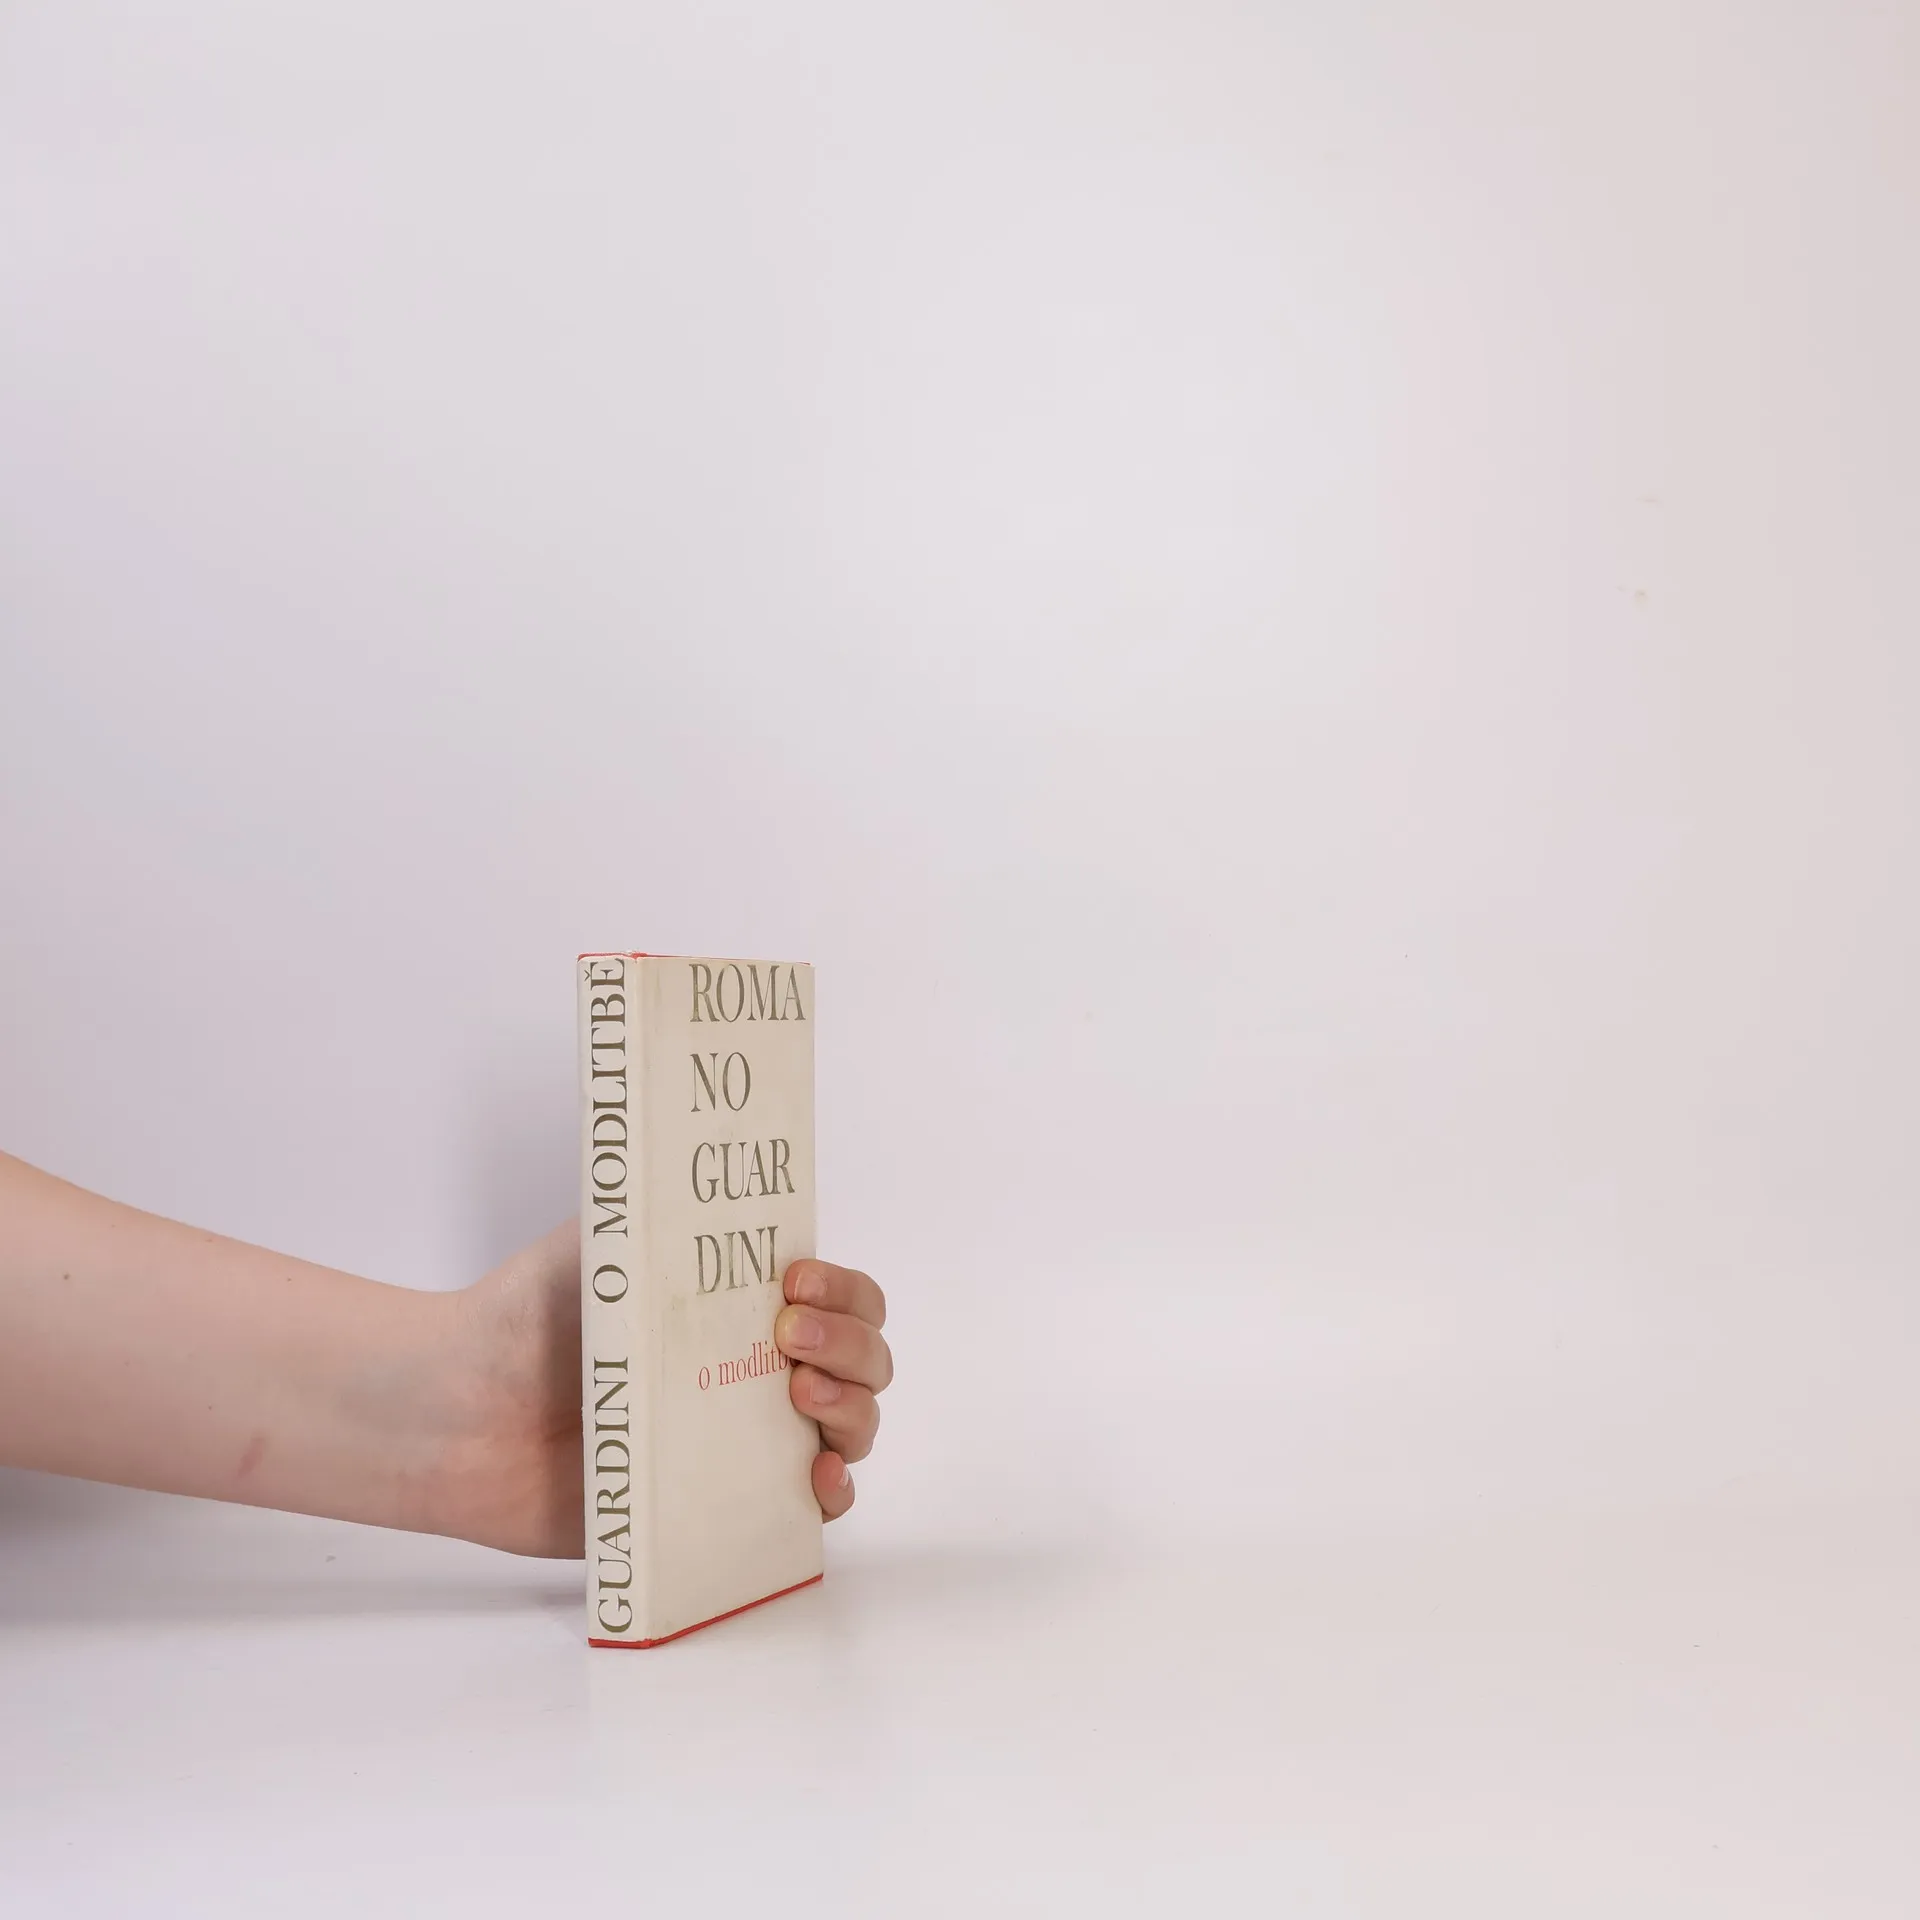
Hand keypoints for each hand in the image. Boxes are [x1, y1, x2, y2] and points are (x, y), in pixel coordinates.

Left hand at [449, 1232, 890, 1553]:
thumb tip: (741, 1170)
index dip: (843, 1290)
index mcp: (744, 1305)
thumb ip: (678, 1210)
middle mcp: (756, 1370)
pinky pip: (806, 1511)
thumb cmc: (529, 1315)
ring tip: (802, 1398)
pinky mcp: (719, 1509)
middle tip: (787, 1337)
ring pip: (851, 1428)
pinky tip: (816, 1475)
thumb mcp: (611, 1236)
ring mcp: (744, 1441)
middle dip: (851, 1345)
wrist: (462, 1408)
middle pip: (864, 1360)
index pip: (842, 1295)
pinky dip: (833, 1494)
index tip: (796, 1284)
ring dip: (853, 1409)